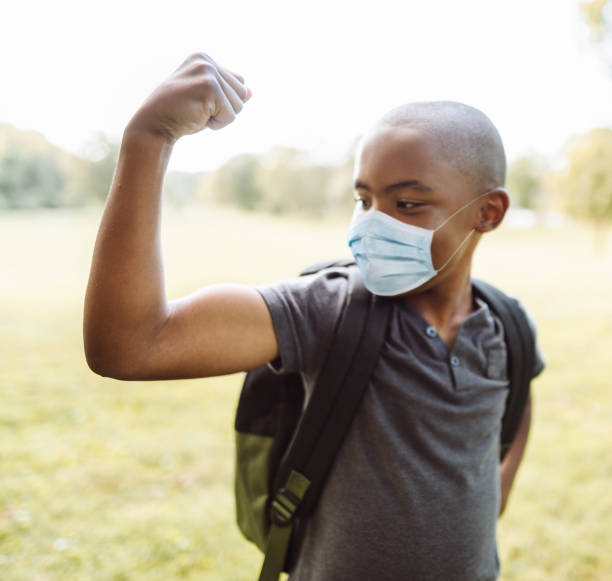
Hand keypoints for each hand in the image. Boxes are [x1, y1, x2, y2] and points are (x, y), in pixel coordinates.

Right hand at [127, 52, 251, 141]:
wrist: (154, 125)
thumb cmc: (179, 114)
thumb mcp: (206, 100)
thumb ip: (228, 93)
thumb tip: (252, 92)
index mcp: (204, 58)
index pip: (238, 82)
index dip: (223, 101)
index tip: (199, 102)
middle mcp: (207, 61)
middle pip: (242, 93)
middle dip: (225, 109)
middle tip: (198, 109)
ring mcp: (208, 72)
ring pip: (239, 105)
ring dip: (221, 117)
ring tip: (197, 112)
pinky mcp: (210, 88)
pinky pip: (231, 116)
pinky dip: (217, 124)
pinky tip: (197, 118)